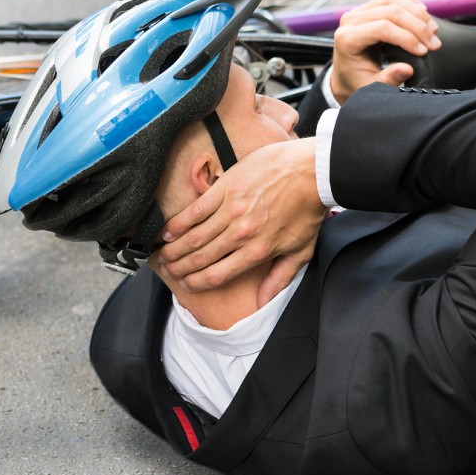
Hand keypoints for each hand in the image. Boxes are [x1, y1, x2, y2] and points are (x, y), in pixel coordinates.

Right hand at [157, 138, 327, 305]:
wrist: (312, 172)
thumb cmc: (308, 210)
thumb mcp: (300, 250)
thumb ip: (280, 278)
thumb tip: (263, 301)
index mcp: (257, 252)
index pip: (218, 275)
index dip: (197, 283)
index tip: (187, 285)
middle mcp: (241, 234)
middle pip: (201, 258)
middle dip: (180, 268)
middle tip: (168, 270)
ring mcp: (231, 210)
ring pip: (194, 236)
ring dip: (174, 249)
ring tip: (163, 255)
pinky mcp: (226, 189)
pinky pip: (195, 210)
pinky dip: (178, 223)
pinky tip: (167, 231)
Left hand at [331, 0, 440, 103]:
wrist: (347, 73)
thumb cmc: (358, 80)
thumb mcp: (370, 87)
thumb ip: (387, 79)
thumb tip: (407, 69)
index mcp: (347, 39)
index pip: (381, 28)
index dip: (406, 38)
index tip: (423, 52)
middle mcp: (350, 20)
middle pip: (390, 10)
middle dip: (417, 26)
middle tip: (434, 43)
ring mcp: (359, 10)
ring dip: (417, 13)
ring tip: (433, 30)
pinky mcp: (369, 5)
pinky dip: (412, 3)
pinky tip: (424, 17)